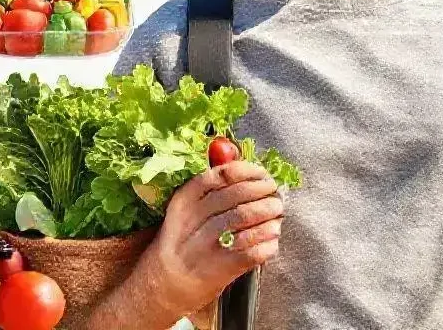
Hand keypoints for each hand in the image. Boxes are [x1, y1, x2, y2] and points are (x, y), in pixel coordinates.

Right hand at [133, 161, 283, 319]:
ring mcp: (204, 246)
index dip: (248, 171)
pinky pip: (250, 251)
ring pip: (244, 220)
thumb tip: (242, 157)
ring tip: (277, 214)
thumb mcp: (189, 209)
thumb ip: (214, 185)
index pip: (220, 175)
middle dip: (263, 192)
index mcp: (185, 200)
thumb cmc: (186, 240)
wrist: (165, 284)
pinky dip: (268, 242)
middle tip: (276, 194)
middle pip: (236, 196)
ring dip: (268, 214)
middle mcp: (191, 221)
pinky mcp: (218, 269)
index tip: (263, 174)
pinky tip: (273, 238)